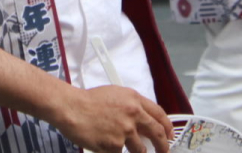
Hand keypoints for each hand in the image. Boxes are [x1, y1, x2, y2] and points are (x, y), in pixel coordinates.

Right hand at [51, 85, 174, 152]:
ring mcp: (125, 131)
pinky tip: (103, 143)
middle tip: (163, 151)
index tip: (169, 134)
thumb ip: (132, 106)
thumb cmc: (89, 101)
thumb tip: (143, 122)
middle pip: (157, 134)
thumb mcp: (115, 95)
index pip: (159, 114)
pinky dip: (114, 151)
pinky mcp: (116, 145)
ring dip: (136, 151)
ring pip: (140, 149)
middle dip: (163, 146)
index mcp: (134, 99)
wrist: (72, 108)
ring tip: (123, 146)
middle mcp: (133, 114)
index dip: (167, 126)